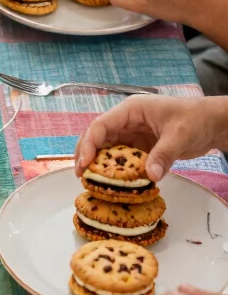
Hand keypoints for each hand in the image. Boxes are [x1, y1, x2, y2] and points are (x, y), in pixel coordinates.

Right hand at [74, 94, 227, 180]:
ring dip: (100, 164)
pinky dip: (117, 171)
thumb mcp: (179, 135)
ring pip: (108, 149)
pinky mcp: (140, 147)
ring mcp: (132, 134)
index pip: (101, 125)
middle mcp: (127, 121)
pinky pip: (123, 159)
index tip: (85, 164)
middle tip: (81, 176)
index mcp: (131, 110)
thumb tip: (150, 176)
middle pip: (98, 137)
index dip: (89, 144)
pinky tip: (113, 184)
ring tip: (91, 183)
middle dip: (87, 154)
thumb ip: (163, 154)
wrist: (212, 123)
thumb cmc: (195, 119)